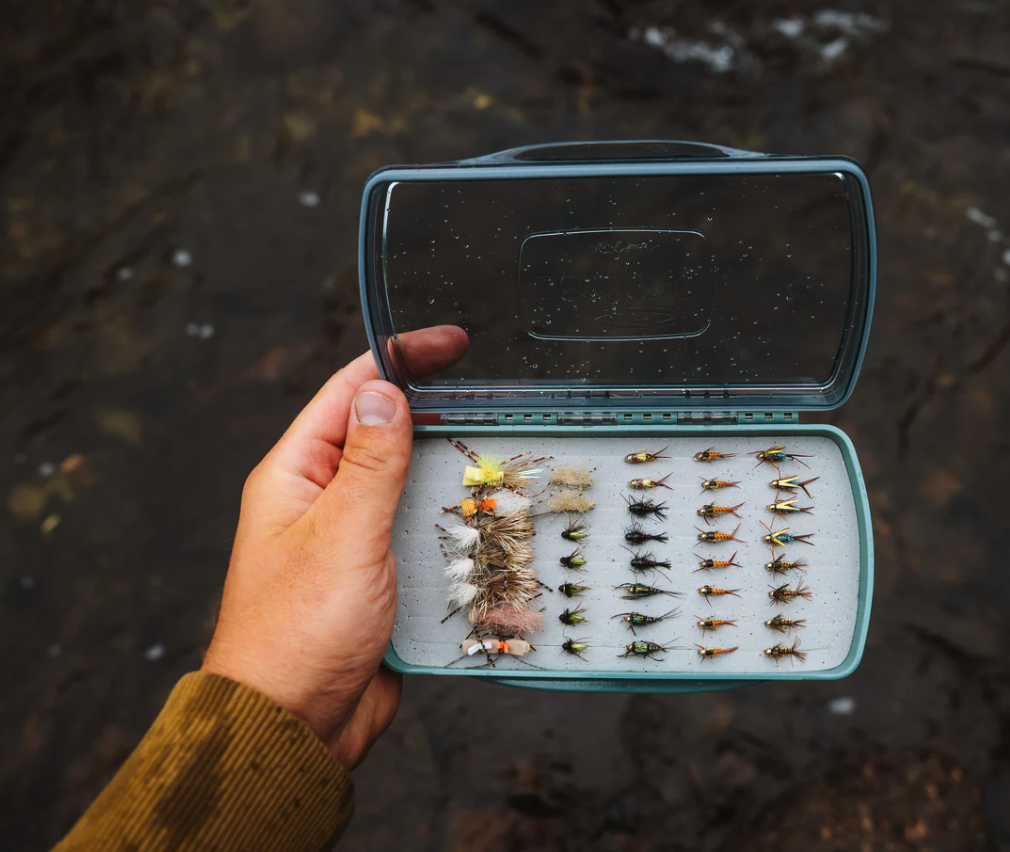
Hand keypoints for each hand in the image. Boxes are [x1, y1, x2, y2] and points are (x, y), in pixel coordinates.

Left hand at [202, 325, 467, 768]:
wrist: (294, 726)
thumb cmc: (299, 633)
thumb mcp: (342, 534)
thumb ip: (369, 461)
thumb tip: (383, 389)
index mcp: (296, 474)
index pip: (351, 391)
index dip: (402, 359)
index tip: (456, 344)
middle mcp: (323, 499)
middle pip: (387, 434)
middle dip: (440, 418)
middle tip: (497, 408)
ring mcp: (353, 539)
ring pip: (412, 486)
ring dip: (453, 477)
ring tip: (506, 465)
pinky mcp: (381, 578)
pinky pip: (423, 535)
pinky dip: (455, 526)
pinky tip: (492, 525)